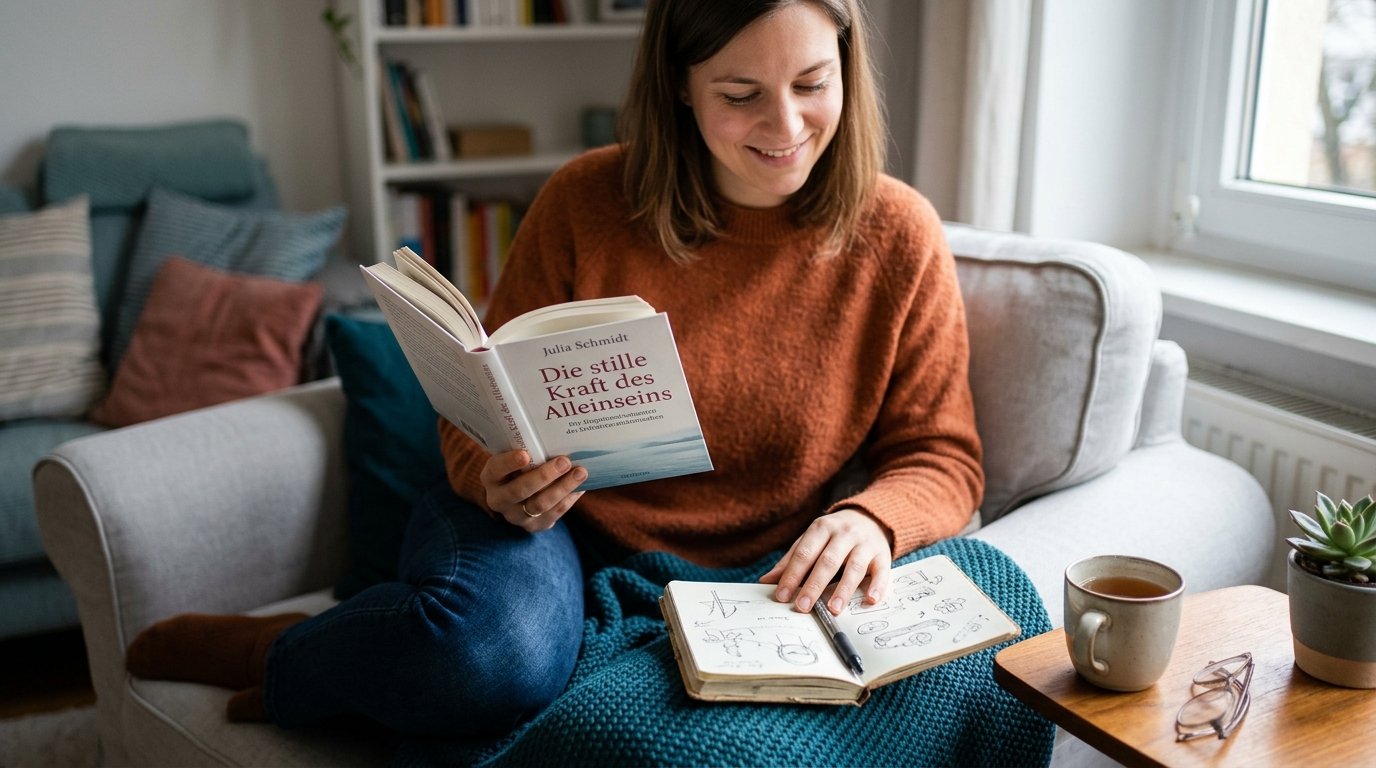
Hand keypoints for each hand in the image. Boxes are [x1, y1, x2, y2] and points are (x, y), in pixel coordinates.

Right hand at [480, 450, 585, 531]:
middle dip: (544, 475)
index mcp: (490, 477)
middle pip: (520, 490)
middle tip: (564, 461)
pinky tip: (581, 485)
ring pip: (540, 504)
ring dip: (563, 487)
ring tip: (580, 472)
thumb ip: (527, 449)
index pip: (496, 469)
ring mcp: (515, 516)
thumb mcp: (514, 457)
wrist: (519, 497)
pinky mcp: (534, 526)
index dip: (509, 463)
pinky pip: (555, 513)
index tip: (525, 454)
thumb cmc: (520, 467)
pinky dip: (569, 497)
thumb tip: (555, 437)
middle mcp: (498, 499)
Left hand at [759, 508, 891, 614]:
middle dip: (814, 585)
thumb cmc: (834, 535)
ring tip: (834, 609)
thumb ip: (791, 560)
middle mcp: (844, 534)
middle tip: (803, 607)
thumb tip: (765, 582)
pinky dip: (878, 586)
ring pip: (854, 567)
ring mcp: (865, 544)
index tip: (782, 596)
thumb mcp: (812, 540)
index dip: (792, 575)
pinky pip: (882, 571)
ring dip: (844, 589)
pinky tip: (870, 600)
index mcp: (822, 528)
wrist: (871, 517)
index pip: (804, 553)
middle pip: (828, 561)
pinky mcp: (883, 555)